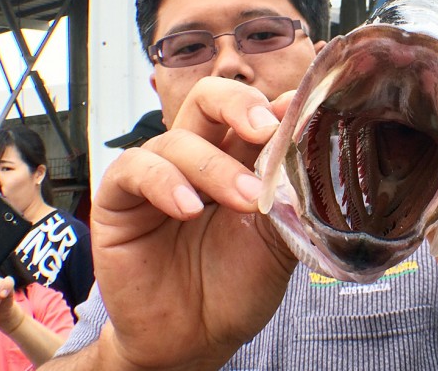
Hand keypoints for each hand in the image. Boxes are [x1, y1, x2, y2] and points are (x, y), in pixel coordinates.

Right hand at [91, 79, 297, 369]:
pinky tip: (189, 209)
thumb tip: (317, 153)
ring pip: (177, 139)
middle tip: (265, 131)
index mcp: (239, 159)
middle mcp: (198, 157)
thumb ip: (293, 196)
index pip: (252, 111)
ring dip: (214, 166)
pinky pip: (134, 169)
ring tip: (245, 201)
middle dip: (238, 105)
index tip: (301, 112)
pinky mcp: (120, 200)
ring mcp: (158, 174)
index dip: (274, 107)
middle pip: (208, 99)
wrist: (195, 338)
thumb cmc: (237, 285)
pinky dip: (165, 182)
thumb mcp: (279, 241)